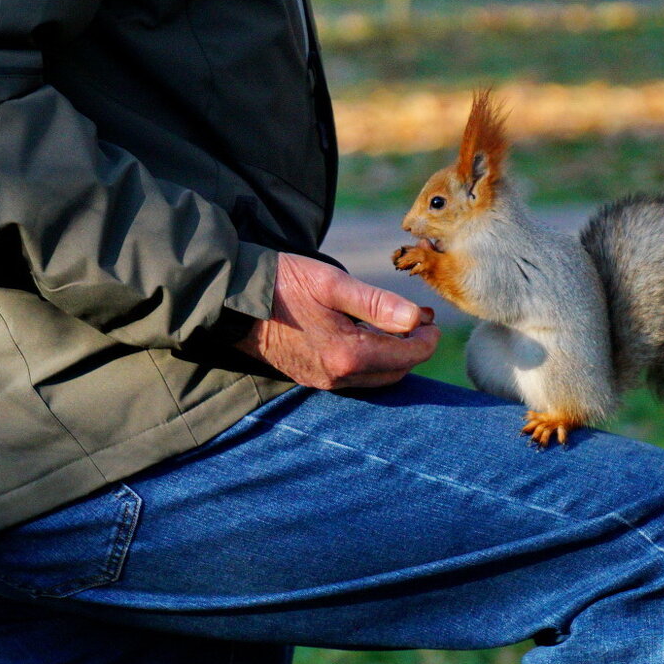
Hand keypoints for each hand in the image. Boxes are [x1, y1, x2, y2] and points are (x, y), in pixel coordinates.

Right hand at [236, 253, 438, 389]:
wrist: (232, 299)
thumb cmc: (283, 283)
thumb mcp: (333, 284)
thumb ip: (377, 304)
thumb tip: (416, 319)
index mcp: (347, 355)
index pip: (406, 356)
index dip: (426, 338)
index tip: (431, 318)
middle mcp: (336, 376)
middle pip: (393, 372)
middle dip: (412, 347)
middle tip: (421, 320)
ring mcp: (320, 380)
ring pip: (373, 377)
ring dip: (392, 355)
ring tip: (400, 325)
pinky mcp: (308, 376)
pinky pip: (352, 376)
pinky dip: (370, 360)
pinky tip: (367, 336)